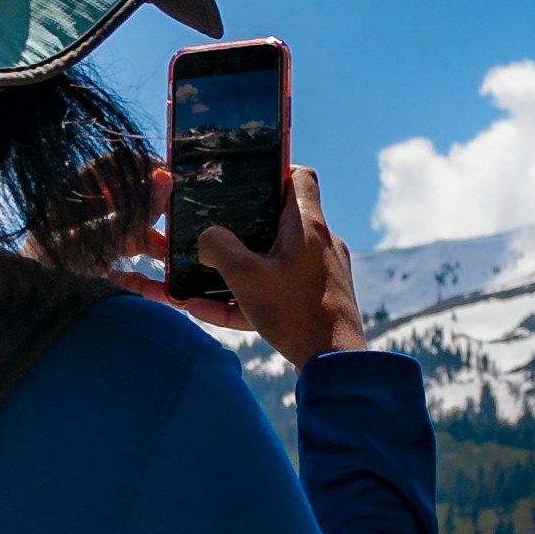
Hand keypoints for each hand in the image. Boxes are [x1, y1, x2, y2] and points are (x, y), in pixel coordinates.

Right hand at [126, 161, 368, 368]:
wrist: (334, 363)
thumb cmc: (294, 313)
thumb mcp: (246, 277)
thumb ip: (219, 248)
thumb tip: (205, 238)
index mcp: (307, 226)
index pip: (300, 176)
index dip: (274, 169)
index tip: (245, 180)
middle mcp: (319, 244)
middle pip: (280, 220)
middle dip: (243, 226)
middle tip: (212, 229)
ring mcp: (321, 273)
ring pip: (273, 260)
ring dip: (238, 268)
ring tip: (200, 277)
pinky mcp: (318, 301)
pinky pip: (276, 291)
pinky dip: (245, 298)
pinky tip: (203, 310)